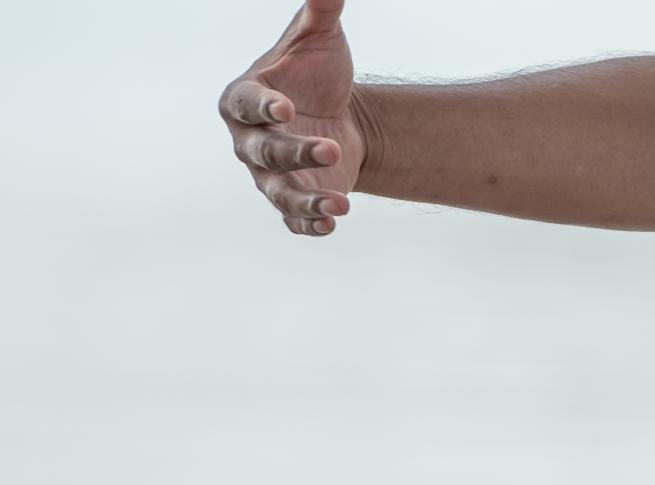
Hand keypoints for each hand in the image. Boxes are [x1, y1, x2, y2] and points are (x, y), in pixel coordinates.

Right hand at [219, 0, 361, 235]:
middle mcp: (250, 142)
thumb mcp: (320, 39)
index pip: (246, 104)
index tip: (286, 108)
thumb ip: (321, 11)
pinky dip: (310, 224)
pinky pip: (294, 219)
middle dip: (296, 153)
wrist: (339, 113)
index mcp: (244, 98)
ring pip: (280, 193)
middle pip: (265, 152)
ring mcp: (270, 176)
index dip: (264, 107)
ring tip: (339, 204)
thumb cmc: (318, 72)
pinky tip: (332, 223)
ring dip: (307, 200)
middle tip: (331, 147)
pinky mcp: (294, 199)